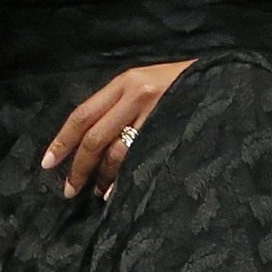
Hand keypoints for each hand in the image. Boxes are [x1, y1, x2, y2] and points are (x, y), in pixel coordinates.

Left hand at [42, 61, 192, 197]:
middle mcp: (135, 94)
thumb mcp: (145, 85)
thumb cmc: (181, 83)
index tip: (47, 163)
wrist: (224, 77)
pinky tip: (117, 191)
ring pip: (117, 151)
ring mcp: (156, 111)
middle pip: (95, 137)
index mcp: (124, 82)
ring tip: (96, 193)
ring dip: (102, 177)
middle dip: (79, 167)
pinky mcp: (172, 127)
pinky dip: (125, 178)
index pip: (82, 115)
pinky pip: (142, 158)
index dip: (62, 141)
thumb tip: (88, 142)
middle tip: (69, 190)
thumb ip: (118, 106)